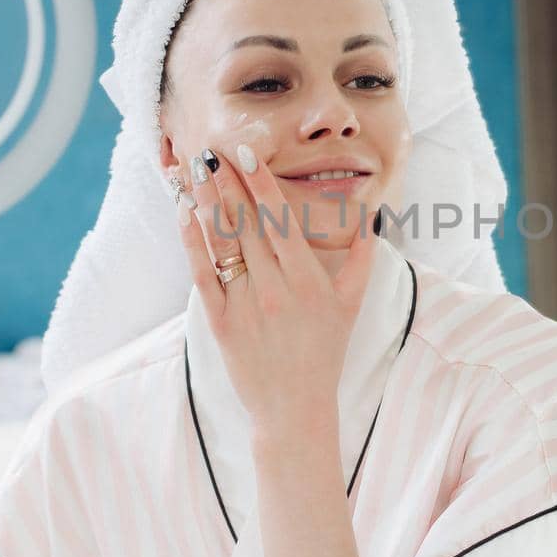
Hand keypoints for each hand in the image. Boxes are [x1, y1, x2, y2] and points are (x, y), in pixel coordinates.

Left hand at [176, 143, 378, 442]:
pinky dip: (193, 242)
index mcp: (307, 279)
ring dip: (207, 202)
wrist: (295, 408)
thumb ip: (363, 257)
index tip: (248, 154)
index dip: (262, 184)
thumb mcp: (352, 303)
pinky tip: (185, 215)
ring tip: (194, 170)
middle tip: (212, 148)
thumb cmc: (325, 353)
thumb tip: (371, 216)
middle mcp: (275, 287)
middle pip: (247, 223)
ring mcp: (245, 304)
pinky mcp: (220, 322)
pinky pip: (202, 274)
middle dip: (228, 182)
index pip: (280, 220)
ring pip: (223, 242)